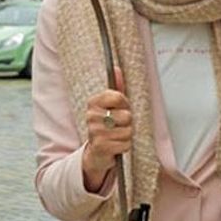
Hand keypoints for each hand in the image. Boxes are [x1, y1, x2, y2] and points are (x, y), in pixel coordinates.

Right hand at [82, 67, 131, 191]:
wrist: (96, 152)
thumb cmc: (107, 125)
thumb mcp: (111, 106)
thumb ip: (117, 88)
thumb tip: (117, 68)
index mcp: (93, 103)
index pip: (118, 96)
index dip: (125, 104)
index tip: (121, 108)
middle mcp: (91, 116)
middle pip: (127, 115)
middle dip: (128, 122)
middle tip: (119, 125)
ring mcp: (95, 132)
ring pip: (128, 131)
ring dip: (127, 135)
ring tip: (118, 136)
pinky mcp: (100, 147)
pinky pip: (125, 144)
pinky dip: (125, 146)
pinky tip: (116, 145)